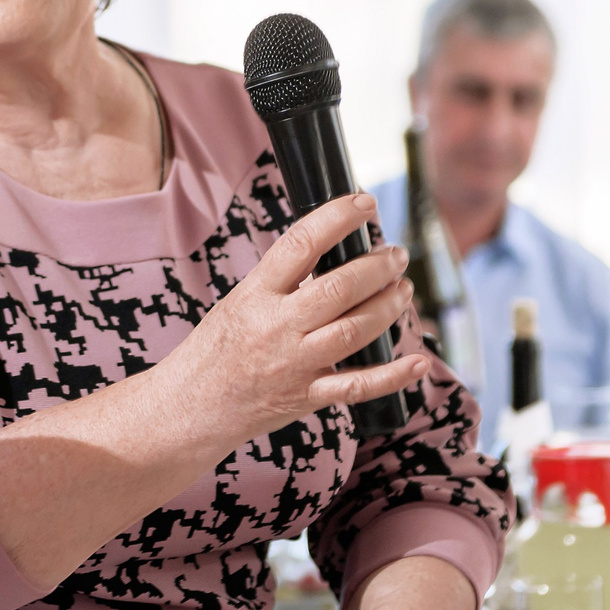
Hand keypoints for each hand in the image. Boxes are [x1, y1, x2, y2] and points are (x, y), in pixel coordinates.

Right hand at [174, 193, 428, 440]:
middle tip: (396, 254)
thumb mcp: (239, 301)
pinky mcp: (306, 397)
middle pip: (339, 288)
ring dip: (389, 306)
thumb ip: (280, 281)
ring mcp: (293, 364)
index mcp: (255, 294)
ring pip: (355, 331)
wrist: (190, 406)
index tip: (364, 203)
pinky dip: (393, 376)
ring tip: (404, 288)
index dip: (337, 218)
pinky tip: (419, 362)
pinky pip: (358, 387)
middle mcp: (276, 327)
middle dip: (378, 266)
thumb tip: (330, 249)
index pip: (301, 244)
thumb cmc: (215, 349)